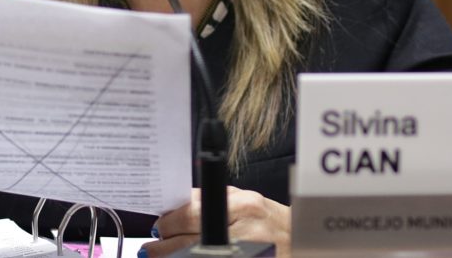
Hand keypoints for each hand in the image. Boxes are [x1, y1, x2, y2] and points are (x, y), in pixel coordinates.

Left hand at [145, 187, 290, 257]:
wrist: (300, 241)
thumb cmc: (272, 221)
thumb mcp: (245, 201)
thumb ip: (213, 199)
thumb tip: (178, 205)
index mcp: (242, 205)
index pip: (193, 213)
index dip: (169, 223)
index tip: (159, 228)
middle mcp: (244, 230)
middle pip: (189, 240)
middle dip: (164, 246)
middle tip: (152, 249)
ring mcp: (244, 251)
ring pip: (193, 255)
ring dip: (172, 257)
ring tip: (160, 257)